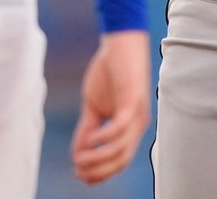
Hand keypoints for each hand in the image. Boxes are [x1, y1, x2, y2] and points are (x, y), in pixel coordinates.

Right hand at [71, 29, 151, 183]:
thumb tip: (77, 153)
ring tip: (80, 159)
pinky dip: (105, 137)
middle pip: (121, 160)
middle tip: (78, 171)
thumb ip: (88, 128)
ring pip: (121, 147)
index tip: (80, 175)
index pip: (119, 160)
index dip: (100, 172)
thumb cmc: (108, 72)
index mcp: (130, 128)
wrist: (120, 42)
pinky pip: (121, 126)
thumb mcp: (93, 106)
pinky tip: (91, 139)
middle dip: (99, 171)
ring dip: (99, 157)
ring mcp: (137, 113)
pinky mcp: (134, 99)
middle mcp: (138, 124)